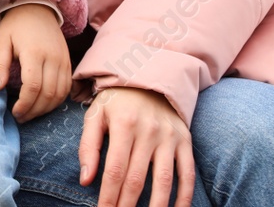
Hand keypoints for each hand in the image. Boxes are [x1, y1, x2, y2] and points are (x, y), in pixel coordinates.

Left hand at [0, 3, 69, 120]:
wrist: (37, 7)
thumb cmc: (15, 24)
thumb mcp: (2, 41)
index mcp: (34, 52)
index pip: (33, 87)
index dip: (24, 104)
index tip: (15, 112)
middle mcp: (53, 58)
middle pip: (48, 94)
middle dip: (34, 110)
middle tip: (21, 117)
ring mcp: (63, 61)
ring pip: (59, 94)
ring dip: (46, 108)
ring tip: (30, 113)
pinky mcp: (68, 62)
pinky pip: (66, 88)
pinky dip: (56, 100)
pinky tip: (43, 104)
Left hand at [79, 86, 194, 206]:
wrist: (149, 79)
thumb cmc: (116, 103)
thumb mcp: (95, 115)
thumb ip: (88, 147)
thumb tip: (86, 180)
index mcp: (123, 124)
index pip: (115, 169)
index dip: (109, 196)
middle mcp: (149, 131)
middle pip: (137, 179)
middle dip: (127, 205)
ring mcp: (169, 137)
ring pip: (164, 180)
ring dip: (156, 206)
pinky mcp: (185, 142)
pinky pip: (187, 173)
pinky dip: (185, 196)